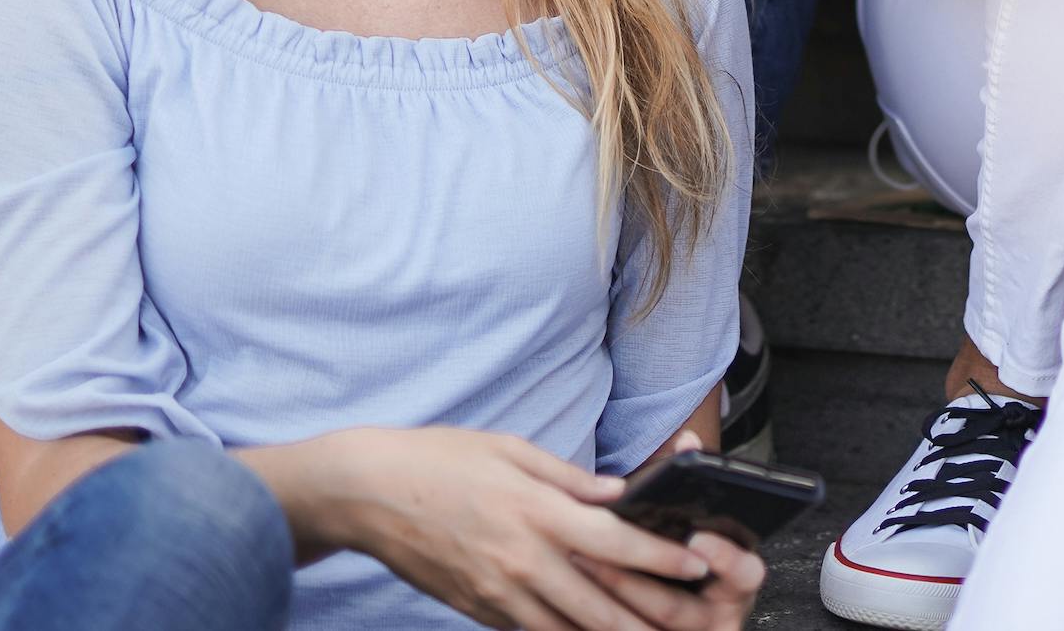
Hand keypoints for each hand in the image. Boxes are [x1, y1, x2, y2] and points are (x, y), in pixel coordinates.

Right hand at [330, 428, 762, 630]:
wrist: (366, 493)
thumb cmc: (439, 460)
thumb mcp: (510, 450)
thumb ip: (569, 479)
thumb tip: (617, 493)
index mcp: (536, 511)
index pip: (613, 541)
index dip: (660, 557)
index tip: (697, 566)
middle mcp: (520, 558)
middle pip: (598, 601)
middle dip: (649, 617)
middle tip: (688, 624)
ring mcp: (496, 591)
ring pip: (565, 628)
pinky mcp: (475, 609)